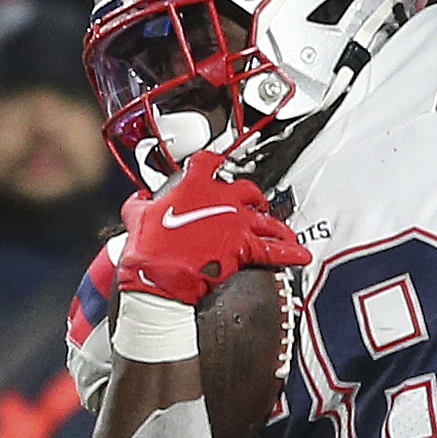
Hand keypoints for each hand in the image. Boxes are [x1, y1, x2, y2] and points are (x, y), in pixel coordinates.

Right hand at [118, 150, 308, 305]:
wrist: (161, 275)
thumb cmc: (148, 246)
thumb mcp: (135, 216)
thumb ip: (140, 204)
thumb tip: (139, 201)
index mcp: (193, 185)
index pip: (208, 162)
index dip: (213, 162)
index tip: (216, 163)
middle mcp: (220, 198)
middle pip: (246, 189)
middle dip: (252, 196)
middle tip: (254, 202)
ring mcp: (235, 222)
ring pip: (264, 217)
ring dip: (274, 223)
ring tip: (282, 228)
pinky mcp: (244, 247)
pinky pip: (274, 248)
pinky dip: (290, 251)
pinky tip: (301, 254)